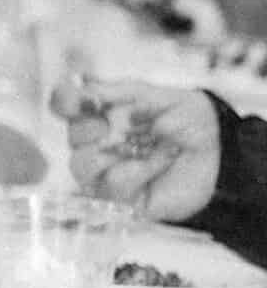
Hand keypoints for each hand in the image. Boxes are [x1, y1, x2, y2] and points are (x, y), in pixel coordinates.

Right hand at [53, 78, 220, 218]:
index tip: (75, 100)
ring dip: (118, 152)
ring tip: (152, 145)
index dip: (64, 101)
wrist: (222, 154)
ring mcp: (106, 173)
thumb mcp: (158, 96)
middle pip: (73, 136)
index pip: (65, 105)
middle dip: (97, 128)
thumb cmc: (191, 123)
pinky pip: (112, 185)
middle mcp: (97, 143)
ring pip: (83, 164)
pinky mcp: (121, 199)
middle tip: (127, 124)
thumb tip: (80, 88)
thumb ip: (117, 92)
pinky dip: (139, 170)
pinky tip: (162, 161)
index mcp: (101, 114)